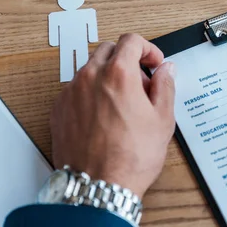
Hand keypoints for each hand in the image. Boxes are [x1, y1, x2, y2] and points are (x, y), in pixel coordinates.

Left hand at [50, 34, 175, 197]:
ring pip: (90, 68)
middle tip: (140, 81)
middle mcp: (90, 77)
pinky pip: (75, 88)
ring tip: (123, 101)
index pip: (131, 40)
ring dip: (108, 75)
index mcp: (119, 74)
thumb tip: (166, 70)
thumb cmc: (129, 158)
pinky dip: (91, 92)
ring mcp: (71, 92)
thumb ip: (165, 85)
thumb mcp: (162, 119)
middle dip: (127, 59)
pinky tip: (104, 114)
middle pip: (108, 49)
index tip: (153, 63)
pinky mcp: (59, 109)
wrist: (98, 186)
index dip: (148, 48)